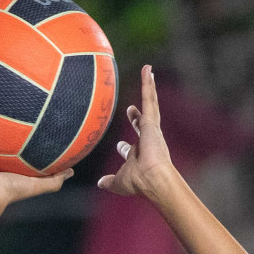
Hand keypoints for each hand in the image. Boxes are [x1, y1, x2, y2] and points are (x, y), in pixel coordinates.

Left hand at [96, 64, 176, 200]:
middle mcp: (149, 140)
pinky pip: (149, 98)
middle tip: (131, 108)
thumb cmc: (138, 182)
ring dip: (148, 88)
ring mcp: (152, 129)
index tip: (120, 144)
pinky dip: (147, 83)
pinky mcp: (151, 121)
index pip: (133, 145)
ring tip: (148, 73)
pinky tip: (147, 70)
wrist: (152, 179)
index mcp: (141, 154)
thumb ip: (110, 181)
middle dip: (138, 115)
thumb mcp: (119, 181)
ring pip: (150, 104)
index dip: (128, 144)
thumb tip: (100, 183)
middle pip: (143, 122)